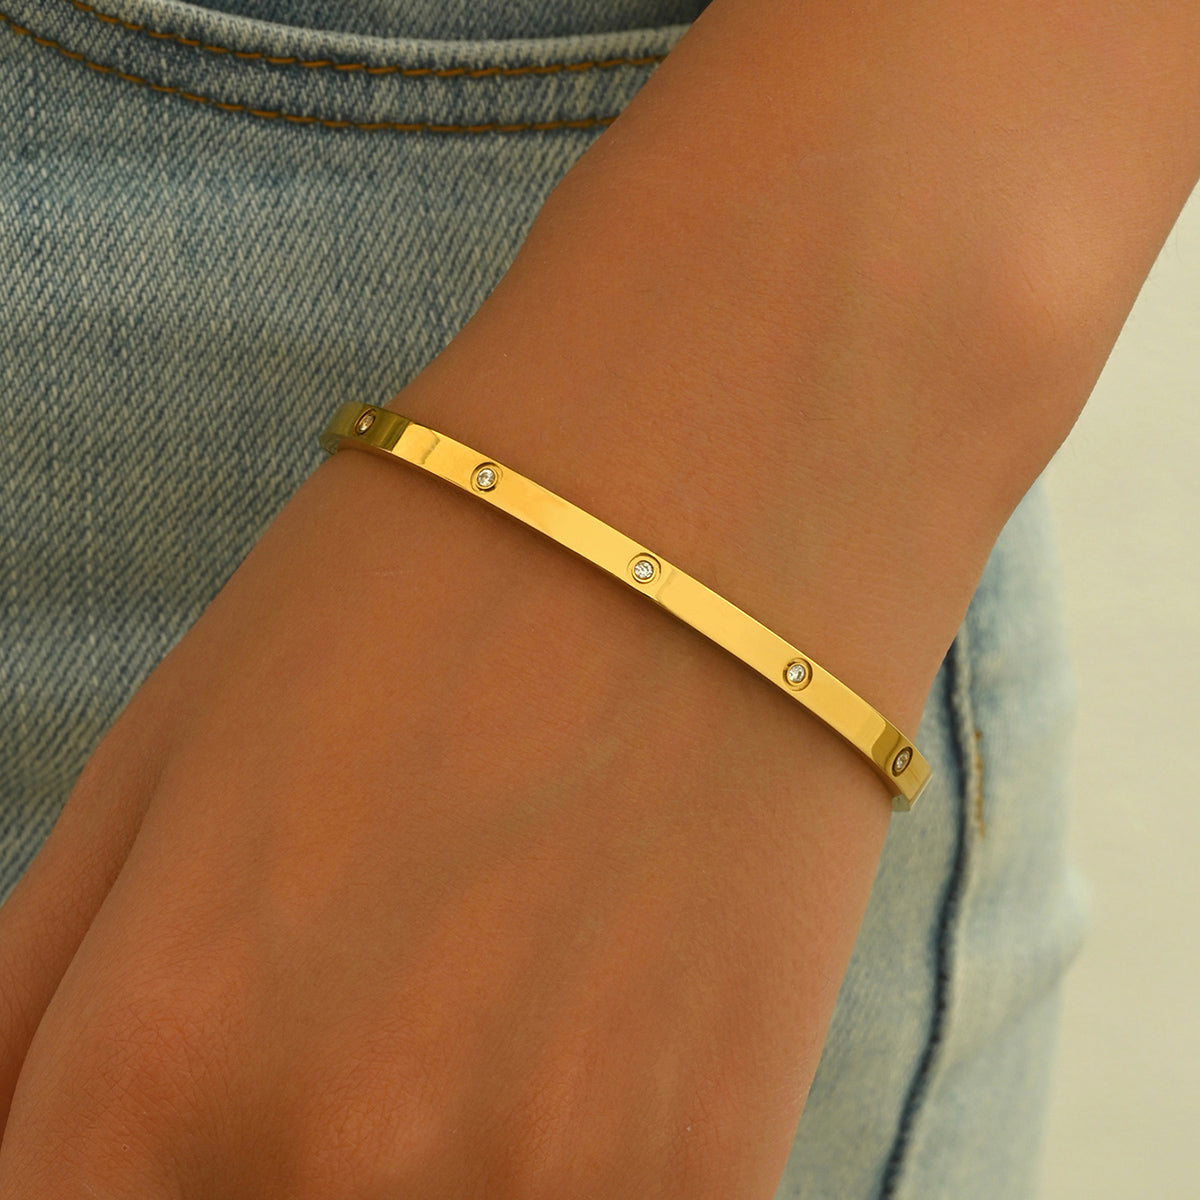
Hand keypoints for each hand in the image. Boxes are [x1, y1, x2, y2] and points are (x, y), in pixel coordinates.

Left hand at [0, 424, 888, 1198]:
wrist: (706, 508)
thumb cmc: (417, 596)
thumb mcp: (160, 763)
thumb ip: (33, 1006)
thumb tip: (21, 1148)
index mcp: (158, 1050)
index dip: (122, 1179)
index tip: (197, 1114)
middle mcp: (339, 1149)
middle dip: (285, 1147)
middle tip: (384, 989)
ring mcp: (548, 1179)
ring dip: (446, 1154)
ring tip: (498, 986)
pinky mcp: (715, 1170)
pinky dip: (575, 1162)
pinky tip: (599, 1012)